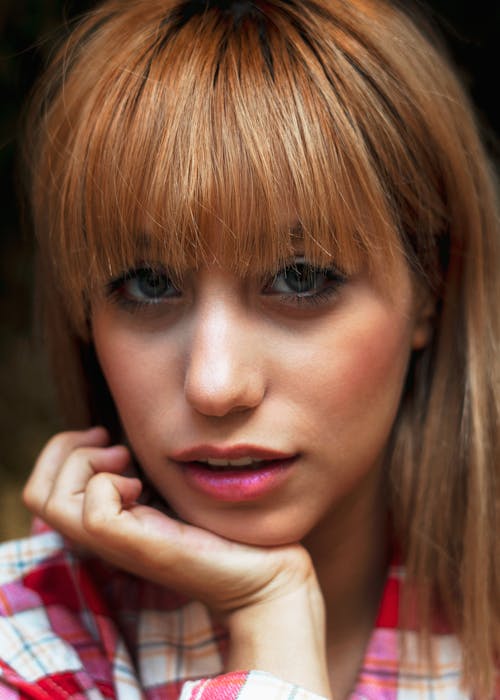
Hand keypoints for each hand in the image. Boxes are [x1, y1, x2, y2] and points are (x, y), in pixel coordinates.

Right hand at [23, 428, 330, 695]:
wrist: (265, 571)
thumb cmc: (227, 527)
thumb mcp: (176, 490)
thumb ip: (148, 473)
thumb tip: (126, 443)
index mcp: (110, 521)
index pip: (43, 491)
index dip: (64, 451)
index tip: (110, 438)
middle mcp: (104, 534)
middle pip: (38, 492)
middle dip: (66, 450)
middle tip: (115, 446)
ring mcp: (117, 543)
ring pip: (51, 500)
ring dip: (84, 463)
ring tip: (126, 460)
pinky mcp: (138, 547)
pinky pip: (93, 510)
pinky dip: (110, 483)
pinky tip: (144, 485)